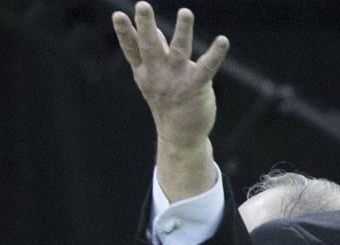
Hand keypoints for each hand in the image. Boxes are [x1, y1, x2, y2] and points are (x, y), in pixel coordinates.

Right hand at [112, 2, 228, 200]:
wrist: (179, 135)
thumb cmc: (167, 101)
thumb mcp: (154, 77)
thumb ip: (155, 52)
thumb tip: (154, 29)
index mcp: (145, 71)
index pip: (132, 49)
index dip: (124, 32)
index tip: (117, 15)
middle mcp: (158, 74)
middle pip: (150, 46)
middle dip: (146, 25)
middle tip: (142, 5)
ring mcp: (176, 79)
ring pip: (179, 51)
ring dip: (182, 31)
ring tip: (185, 13)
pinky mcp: (196, 86)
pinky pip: (206, 67)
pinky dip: (215, 54)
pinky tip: (222, 41)